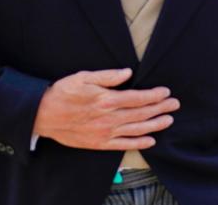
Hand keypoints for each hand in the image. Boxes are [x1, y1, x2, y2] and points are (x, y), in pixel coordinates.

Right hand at [32, 68, 178, 150]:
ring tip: (168, 120)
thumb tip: (128, 72)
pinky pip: (123, 145)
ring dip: (155, 125)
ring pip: (136, 129)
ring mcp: (104, 133)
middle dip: (160, 108)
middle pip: (141, 113)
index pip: (137, 98)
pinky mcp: (99, 143)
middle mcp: (108, 118)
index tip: (166, 92)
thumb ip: (108, 76)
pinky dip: (138, 143)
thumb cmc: (63, 93)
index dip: (154, 95)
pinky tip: (150, 140)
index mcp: (106, 100)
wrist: (42, 115)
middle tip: (174, 104)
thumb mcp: (83, 77)